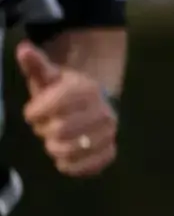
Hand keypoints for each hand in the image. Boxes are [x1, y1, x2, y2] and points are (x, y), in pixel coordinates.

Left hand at [16, 42, 115, 176]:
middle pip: (59, 130)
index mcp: (88, 89)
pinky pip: (86, 166)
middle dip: (44, 130)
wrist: (95, 104)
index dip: (34, 112)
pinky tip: (65, 155)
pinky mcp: (109, 152)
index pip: (54, 105)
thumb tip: (22, 49)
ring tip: (54, 140)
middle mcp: (104, 111)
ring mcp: (109, 133)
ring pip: (70, 150)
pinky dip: (70, 164)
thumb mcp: (49, 76)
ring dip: (54, 148)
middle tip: (45, 126)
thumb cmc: (64, 91)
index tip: (32, 112)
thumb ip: (36, 64)